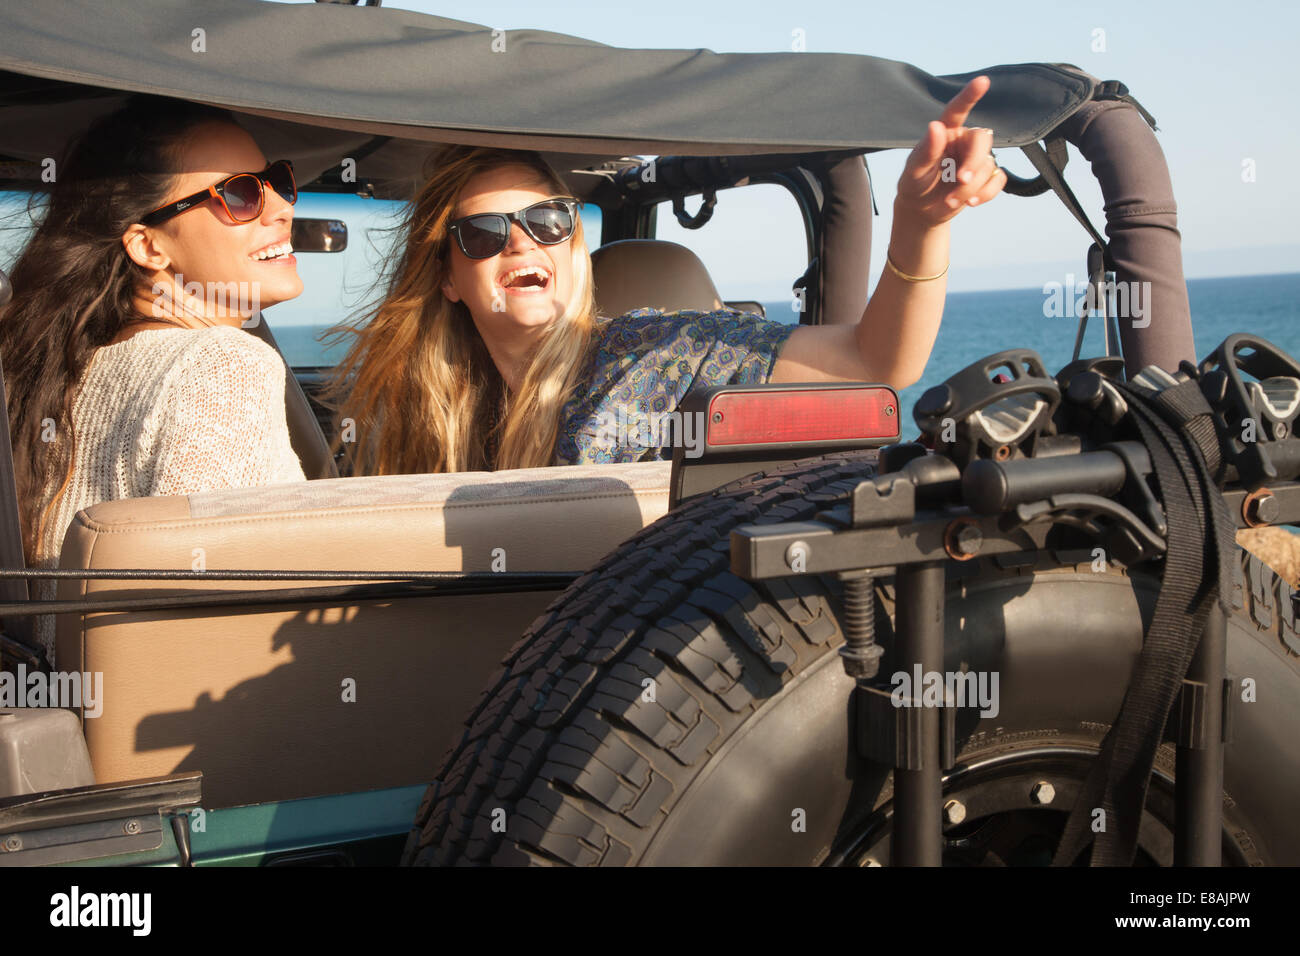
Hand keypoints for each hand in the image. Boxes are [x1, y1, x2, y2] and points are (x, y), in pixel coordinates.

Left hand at [895, 75, 1005, 226]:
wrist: (922, 210)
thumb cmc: (914, 184)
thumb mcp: (914, 170)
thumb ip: (925, 150)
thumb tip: (936, 126)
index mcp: (946, 132)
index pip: (957, 111)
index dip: (969, 95)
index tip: (982, 81)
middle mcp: (964, 141)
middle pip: (982, 140)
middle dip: (973, 162)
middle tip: (961, 180)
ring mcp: (978, 159)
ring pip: (988, 165)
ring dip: (970, 187)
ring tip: (949, 201)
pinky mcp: (987, 177)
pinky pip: (998, 179)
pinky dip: (985, 194)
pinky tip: (970, 203)